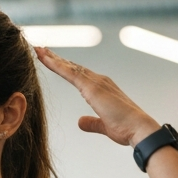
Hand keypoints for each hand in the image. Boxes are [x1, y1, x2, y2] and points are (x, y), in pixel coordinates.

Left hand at [35, 47, 159, 147]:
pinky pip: (70, 74)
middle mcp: (99, 80)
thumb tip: (80, 122)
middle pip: (73, 67)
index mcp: (102, 88)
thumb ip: (91, 122)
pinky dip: (57, 65)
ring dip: (53, 58)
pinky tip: (46, 59)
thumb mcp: (103, 125)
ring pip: (70, 67)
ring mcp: (96, 82)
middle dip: (56, 59)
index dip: (65, 68)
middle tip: (41, 50)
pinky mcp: (93, 88)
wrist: (138, 128)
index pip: (79, 75)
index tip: (52, 61)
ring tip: (38, 50)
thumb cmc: (125, 128)